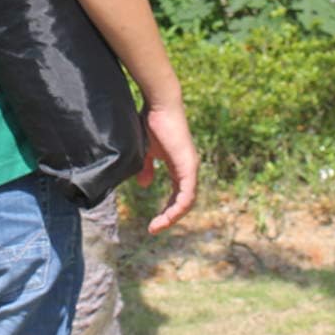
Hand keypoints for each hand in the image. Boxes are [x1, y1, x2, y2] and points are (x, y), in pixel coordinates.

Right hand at [136, 101, 198, 234]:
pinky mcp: (189, 166)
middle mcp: (188, 170)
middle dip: (169, 217)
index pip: (178, 196)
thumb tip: (144, 185)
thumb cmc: (151, 122)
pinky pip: (187, 194)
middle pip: (183, 202)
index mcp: (179, 167)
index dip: (166, 210)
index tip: (152, 223)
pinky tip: (168, 216)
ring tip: (158, 226)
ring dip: (173, 216)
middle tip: (154, 229)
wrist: (159, 105)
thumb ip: (146, 167)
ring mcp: (190, 168)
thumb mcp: (146, 150)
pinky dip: (178, 207)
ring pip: (187, 202)